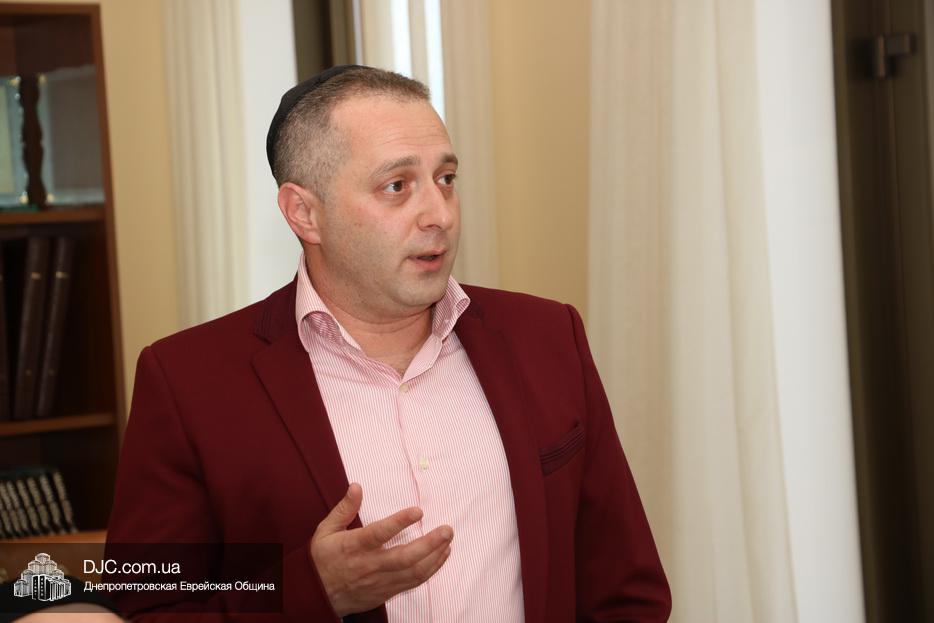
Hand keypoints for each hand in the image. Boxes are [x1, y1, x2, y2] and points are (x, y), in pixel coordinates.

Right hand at [310, 483, 453, 616]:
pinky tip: (440, 557)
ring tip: (448, 541)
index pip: (379, 534)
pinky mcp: (386, 593)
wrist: (315, 596)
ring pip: (413, 572)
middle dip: (430, 544)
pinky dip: (430, 570)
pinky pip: (412, 583)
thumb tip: (357, 486)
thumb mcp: (325, 530)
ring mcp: (379, 582)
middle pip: (404, 557)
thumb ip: (344, 509)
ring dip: (434, 557)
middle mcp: (369, 565)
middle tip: (447, 530)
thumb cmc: (321, 560)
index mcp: (353, 547)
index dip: (399, 522)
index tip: (418, 511)